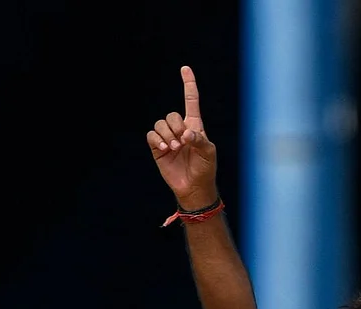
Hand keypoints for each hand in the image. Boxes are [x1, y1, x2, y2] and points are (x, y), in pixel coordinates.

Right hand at [147, 66, 217, 208]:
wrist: (194, 187)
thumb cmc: (205, 169)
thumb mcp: (209, 153)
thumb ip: (200, 140)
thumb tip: (186, 133)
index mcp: (195, 126)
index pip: (191, 101)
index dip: (188, 84)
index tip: (185, 68)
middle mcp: (180, 129)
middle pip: (172, 114)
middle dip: (176, 126)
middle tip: (183, 142)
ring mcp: (168, 138)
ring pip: (160, 124)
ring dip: (167, 135)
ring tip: (175, 148)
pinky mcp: (158, 148)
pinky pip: (152, 135)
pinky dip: (157, 140)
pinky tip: (165, 149)